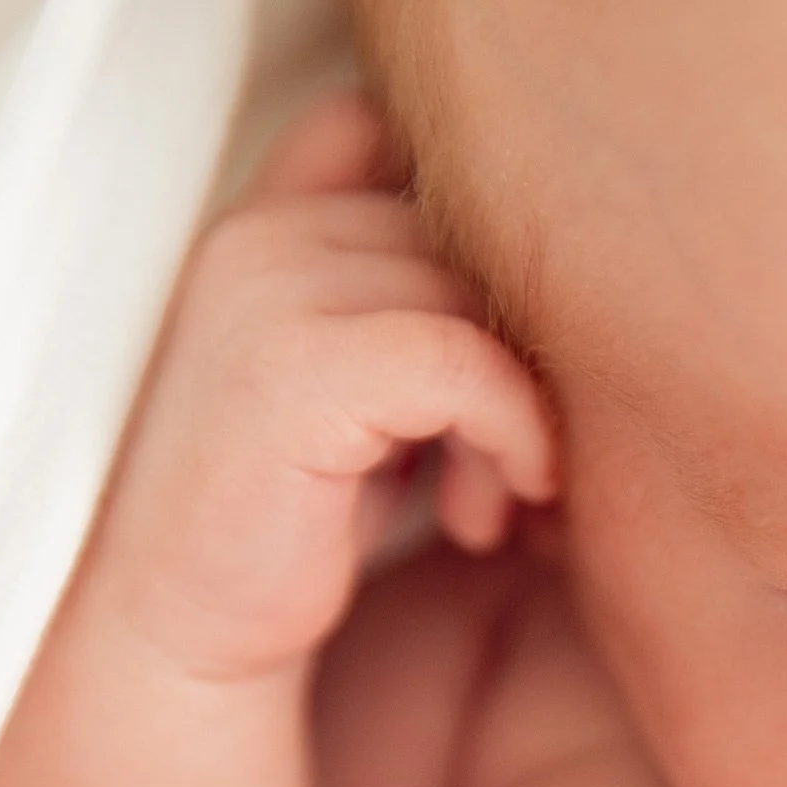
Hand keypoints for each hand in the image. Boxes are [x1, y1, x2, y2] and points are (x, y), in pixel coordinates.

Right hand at [88, 91, 553, 681]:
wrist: (187, 628)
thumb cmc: (304, 513)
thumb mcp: (382, 391)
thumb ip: (440, 307)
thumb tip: (600, 278)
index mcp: (282, 217)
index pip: (430, 159)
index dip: (503, 259)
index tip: (512, 375)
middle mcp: (266, 232)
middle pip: (478, 242)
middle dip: (525, 356)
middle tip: (525, 470)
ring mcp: (269, 288)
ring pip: (481, 301)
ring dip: (523, 413)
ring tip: (497, 502)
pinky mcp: (292, 368)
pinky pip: (466, 364)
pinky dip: (513, 437)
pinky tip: (492, 510)